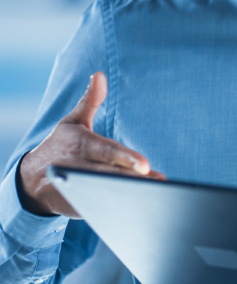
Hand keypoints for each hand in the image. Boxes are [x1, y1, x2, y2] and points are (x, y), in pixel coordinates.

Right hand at [18, 72, 164, 217]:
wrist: (31, 181)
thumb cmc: (61, 145)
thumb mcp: (73, 122)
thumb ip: (90, 100)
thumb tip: (99, 75)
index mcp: (81, 145)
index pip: (106, 152)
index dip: (125, 159)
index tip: (145, 164)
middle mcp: (80, 168)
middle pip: (111, 175)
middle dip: (135, 179)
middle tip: (158, 181)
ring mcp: (80, 190)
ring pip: (109, 193)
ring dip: (132, 195)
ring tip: (157, 194)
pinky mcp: (81, 207)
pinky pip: (103, 208)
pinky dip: (120, 208)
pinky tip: (141, 207)